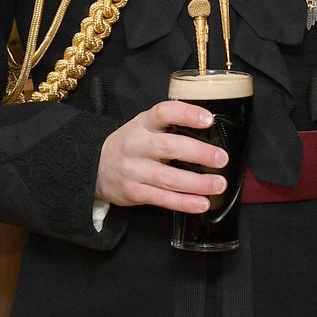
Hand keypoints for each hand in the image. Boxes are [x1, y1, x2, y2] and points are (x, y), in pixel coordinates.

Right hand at [94, 100, 229, 212]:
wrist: (95, 166)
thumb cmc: (131, 144)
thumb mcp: (144, 126)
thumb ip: (169, 125)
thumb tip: (210, 128)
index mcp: (143, 124)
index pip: (164, 113)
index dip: (187, 114)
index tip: (208, 119)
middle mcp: (137, 145)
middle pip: (169, 147)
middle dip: (199, 153)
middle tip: (221, 158)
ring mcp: (134, 170)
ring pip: (168, 178)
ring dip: (197, 183)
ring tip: (218, 184)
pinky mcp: (134, 192)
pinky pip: (162, 199)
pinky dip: (184, 202)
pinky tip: (201, 203)